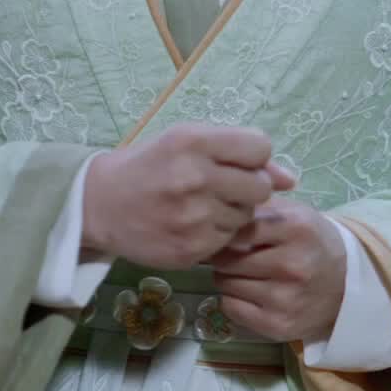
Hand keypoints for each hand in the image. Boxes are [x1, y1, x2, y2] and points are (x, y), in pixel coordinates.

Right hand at [82, 123, 295, 268]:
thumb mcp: (187, 142)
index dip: (253, 156)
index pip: (260, 147)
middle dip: (249, 187)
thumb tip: (290, 179)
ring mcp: (193, 217)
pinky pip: (228, 241)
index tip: (235, 162)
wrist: (99, 204)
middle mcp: (195, 177)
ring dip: (233, 212)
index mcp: (194, 142)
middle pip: (260, 186)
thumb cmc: (150, 166)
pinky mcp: (191, 249)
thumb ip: (239, 152)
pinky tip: (193, 224)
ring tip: (202, 206)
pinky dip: (217, 233)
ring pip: (247, 217)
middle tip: (222, 188)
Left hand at [209, 200, 346, 343]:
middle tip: (237, 256)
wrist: (346, 285)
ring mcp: (286, 299)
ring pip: (224, 283)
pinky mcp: (278, 325)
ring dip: (228, 278)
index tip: (229, 236)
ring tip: (247, 275)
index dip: (227, 232)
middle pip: (226, 259)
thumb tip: (218, 213)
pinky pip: (230, 307)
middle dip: (225, 256)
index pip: (238, 229)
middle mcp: (292, 265)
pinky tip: (250, 294)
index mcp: (296, 229)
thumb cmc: (310, 242)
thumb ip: (257, 207)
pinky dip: (233, 300)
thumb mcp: (293, 213)